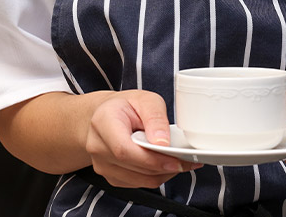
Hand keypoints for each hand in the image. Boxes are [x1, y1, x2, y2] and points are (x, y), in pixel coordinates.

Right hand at [84, 90, 202, 188]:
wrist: (106, 116)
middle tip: (188, 160)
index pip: (124, 150)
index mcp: (102, 123)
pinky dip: (156, 177)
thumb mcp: (145, 100)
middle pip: (134, 167)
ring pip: (140, 180)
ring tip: (179, 161)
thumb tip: (163, 142)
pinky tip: (163, 164)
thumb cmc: (126, 107)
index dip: (151, 159)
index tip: (176, 160)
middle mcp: (97, 147)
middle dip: (165, 166)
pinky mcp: (111, 177)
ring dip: (164, 174)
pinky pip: (138, 184)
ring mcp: (102, 165)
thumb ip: (155, 118)